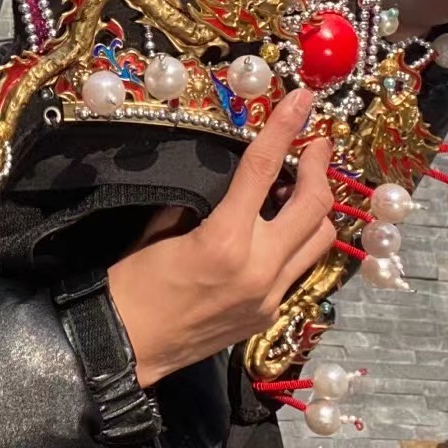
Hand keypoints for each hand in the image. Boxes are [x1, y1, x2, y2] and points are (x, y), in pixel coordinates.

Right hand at [107, 89, 335, 387]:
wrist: (126, 347)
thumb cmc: (131, 286)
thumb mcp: (159, 230)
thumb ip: (200, 202)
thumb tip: (228, 179)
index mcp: (224, 241)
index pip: (264, 169)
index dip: (285, 127)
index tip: (302, 99)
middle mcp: (258, 268)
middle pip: (314, 206)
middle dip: (319, 166)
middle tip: (315, 143)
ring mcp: (270, 295)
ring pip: (321, 240)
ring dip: (317, 207)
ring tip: (301, 185)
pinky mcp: (269, 313)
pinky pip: (300, 267)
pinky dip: (299, 240)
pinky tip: (280, 228)